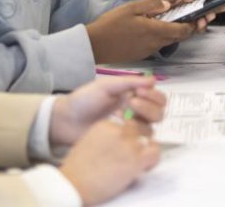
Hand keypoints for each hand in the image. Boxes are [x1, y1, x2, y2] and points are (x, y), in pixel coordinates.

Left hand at [50, 76, 165, 146]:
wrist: (65, 120)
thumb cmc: (85, 99)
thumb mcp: (106, 86)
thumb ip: (129, 82)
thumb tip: (154, 80)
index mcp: (134, 97)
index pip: (158, 98)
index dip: (153, 95)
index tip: (138, 91)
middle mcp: (136, 114)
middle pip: (159, 114)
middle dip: (148, 107)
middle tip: (131, 103)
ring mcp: (129, 131)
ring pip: (151, 129)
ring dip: (141, 121)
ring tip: (121, 117)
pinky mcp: (122, 145)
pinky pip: (138, 143)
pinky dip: (133, 135)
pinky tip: (118, 129)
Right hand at [59, 119, 159, 204]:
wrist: (72, 185)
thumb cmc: (77, 170)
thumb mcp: (89, 142)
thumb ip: (106, 136)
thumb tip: (118, 141)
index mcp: (106, 124)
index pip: (127, 121)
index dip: (128, 133)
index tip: (123, 145)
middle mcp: (119, 130)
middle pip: (139, 127)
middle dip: (137, 139)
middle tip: (131, 155)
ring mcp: (128, 143)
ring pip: (149, 137)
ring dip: (145, 149)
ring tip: (137, 162)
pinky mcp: (135, 158)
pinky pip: (155, 152)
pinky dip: (152, 160)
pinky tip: (143, 168)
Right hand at [87, 0, 202, 62]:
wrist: (95, 45)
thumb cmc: (111, 25)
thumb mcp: (132, 8)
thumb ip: (152, 5)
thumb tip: (169, 3)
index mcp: (155, 31)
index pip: (184, 30)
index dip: (195, 24)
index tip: (201, 17)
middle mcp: (156, 43)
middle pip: (180, 37)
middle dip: (190, 27)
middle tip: (196, 17)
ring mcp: (149, 50)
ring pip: (170, 40)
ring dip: (177, 31)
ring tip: (179, 19)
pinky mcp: (142, 54)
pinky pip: (159, 44)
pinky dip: (165, 36)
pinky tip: (160, 27)